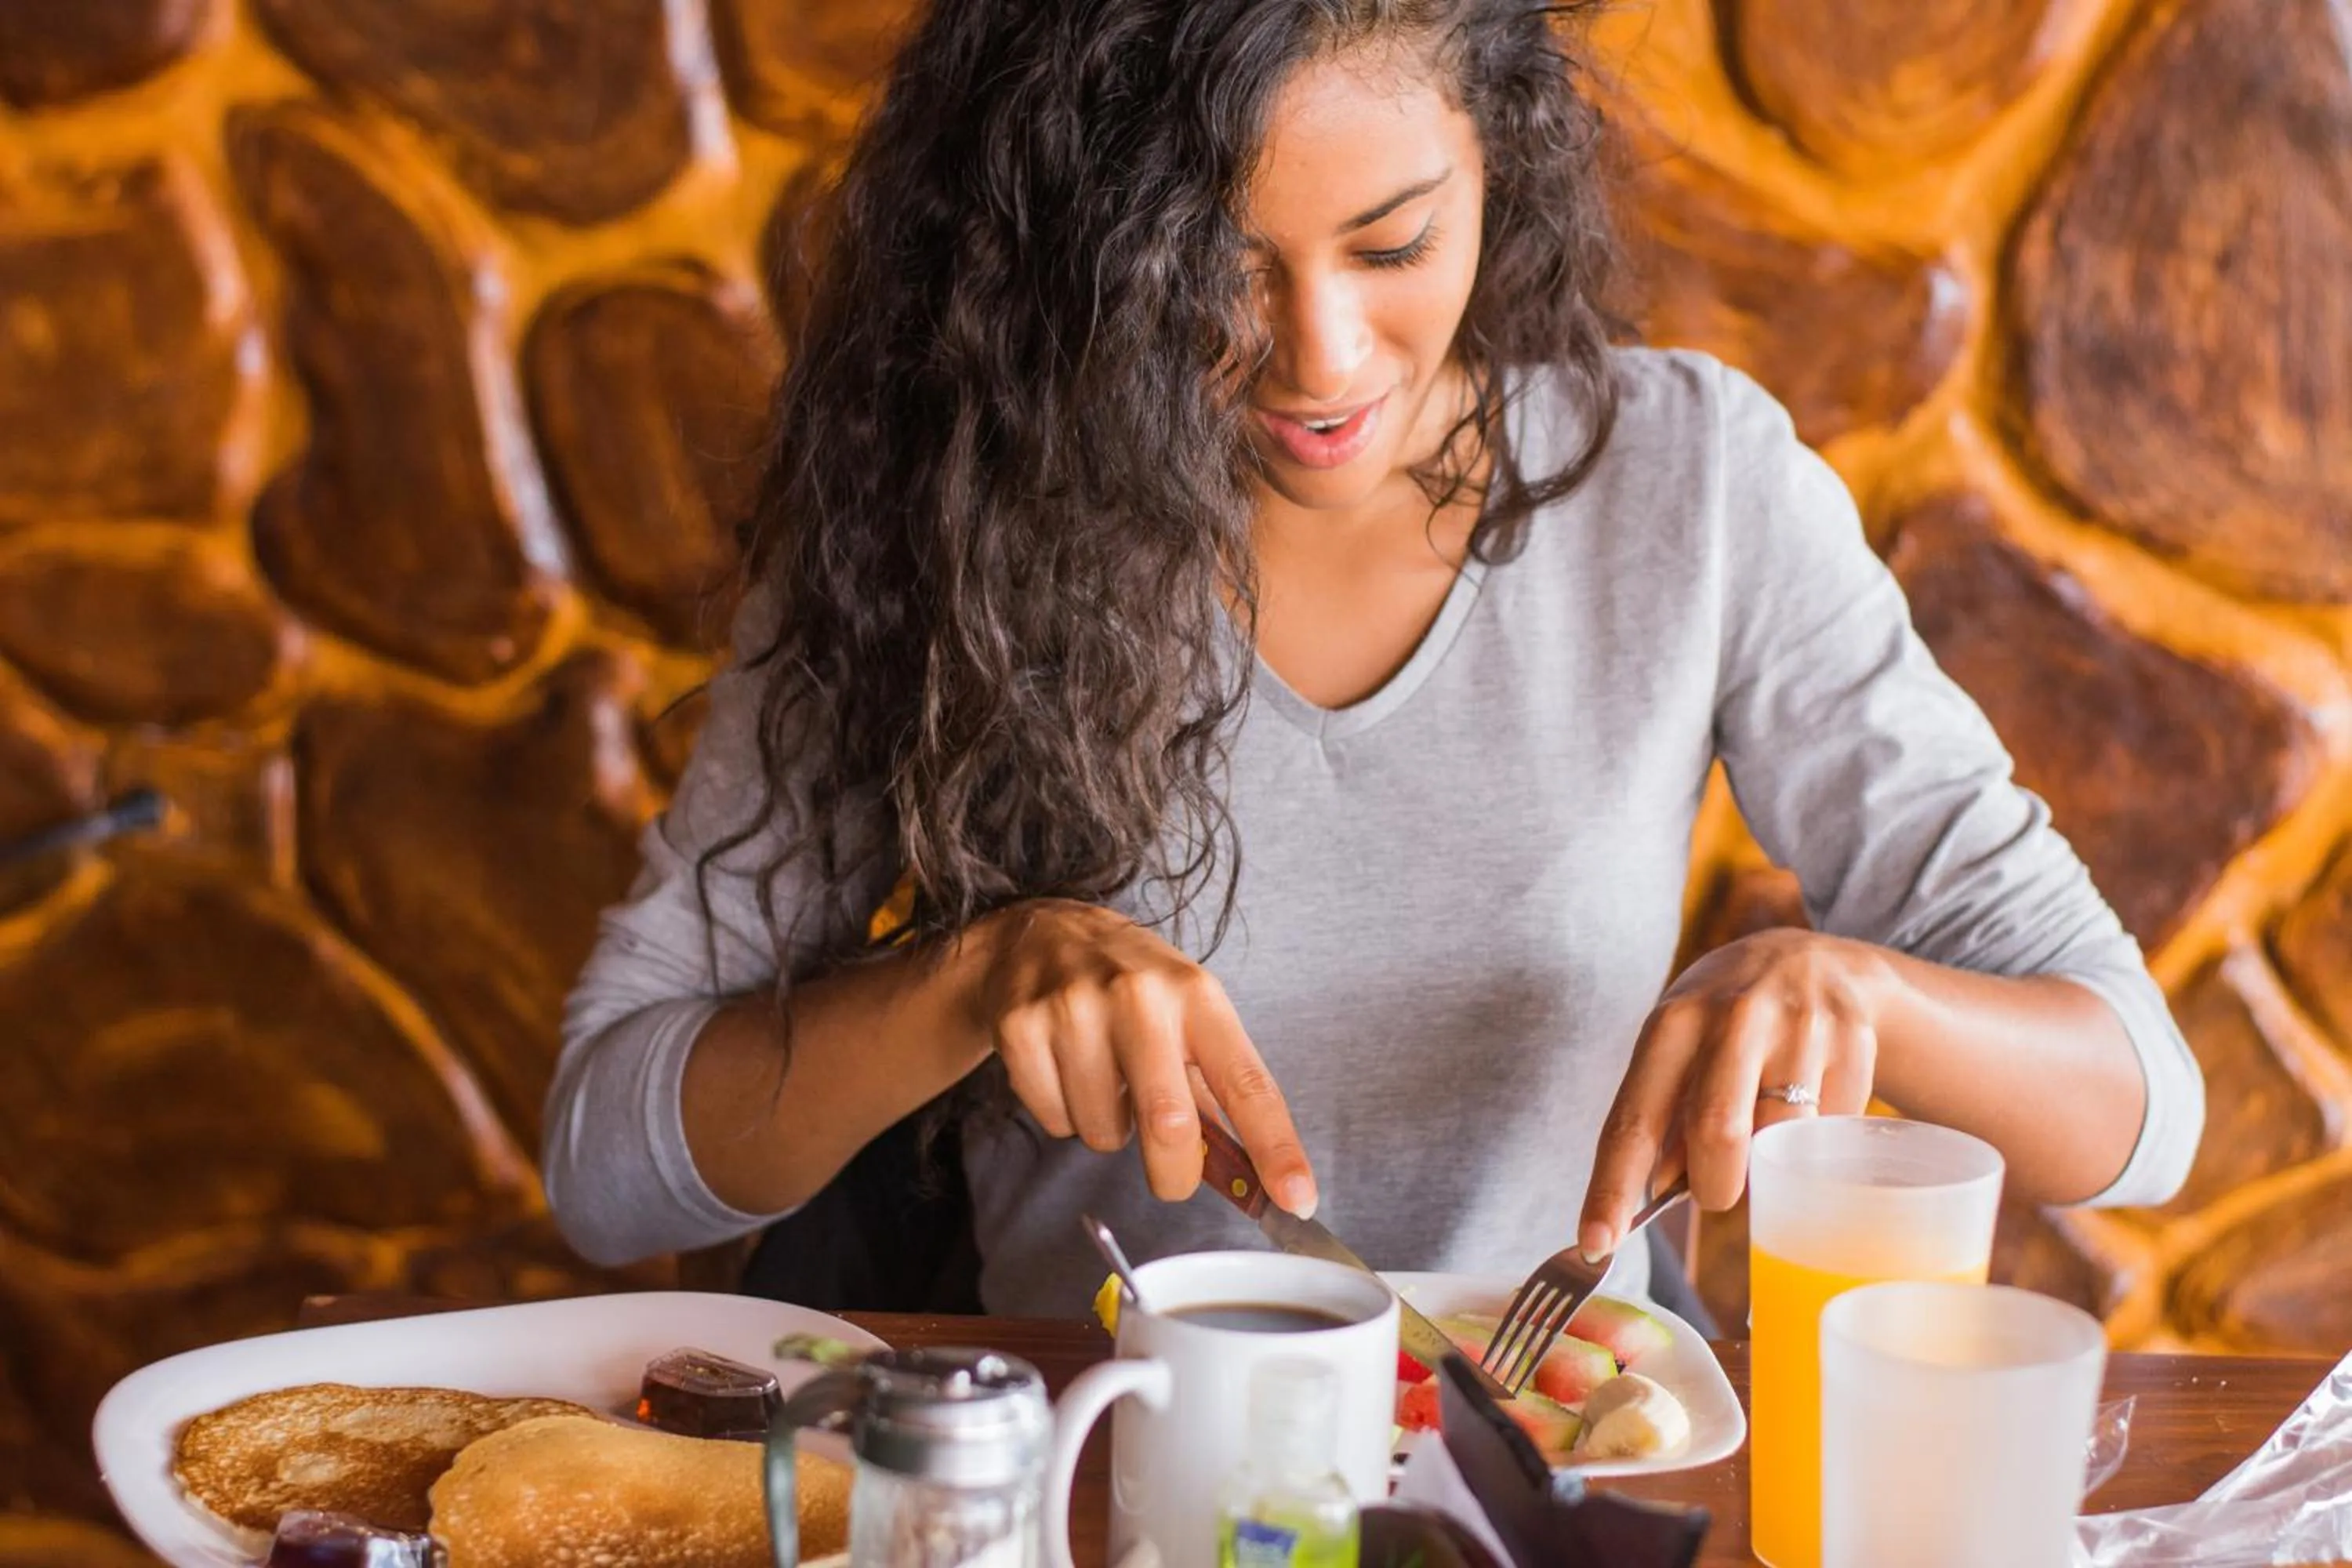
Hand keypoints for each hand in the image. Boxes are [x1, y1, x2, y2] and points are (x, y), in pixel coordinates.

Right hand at [967, 899, 1317, 1214]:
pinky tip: (1065, 1069)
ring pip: (1103, 1133)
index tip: (1298, 1198)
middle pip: (1169, 1125)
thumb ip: (1218, 1091)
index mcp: (1196, 995)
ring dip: (1111, 1130)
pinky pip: (1054, 1122)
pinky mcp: (1021, 1028)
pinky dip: (1065, 1116)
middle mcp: (1138, 995)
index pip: (1247, 1083)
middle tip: (1172, 1176)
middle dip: (1175, 1175)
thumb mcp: (1188, 1014)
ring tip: (1104, 1080)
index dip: (1275, 1147)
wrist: (1038, 933)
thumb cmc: (1131, 986)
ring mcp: (1073, 1009)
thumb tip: (1257, 1177)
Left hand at [1580, 929, 1884, 1257]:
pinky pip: (1835, 1127)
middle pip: (1718, 1135)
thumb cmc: (1728, 1023)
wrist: (1818, 961)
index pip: (1634, 1120)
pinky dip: (1818, 1140)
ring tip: (1768, 1132)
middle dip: (1715, 1187)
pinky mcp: (1853, 1039)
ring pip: (1785, 1140)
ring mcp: (1799, 1024)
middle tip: (1717, 1189)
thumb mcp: (1682, 1047)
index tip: (1594, 1243)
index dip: (1612, 1188)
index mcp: (1673, 1023)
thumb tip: (1652, 1196)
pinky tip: (1813, 1101)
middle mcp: (1733, 1016)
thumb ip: (1665, 1118)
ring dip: (1773, 1164)